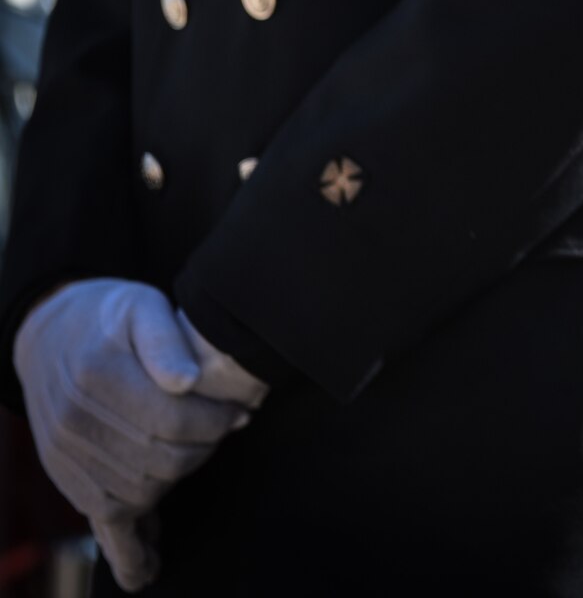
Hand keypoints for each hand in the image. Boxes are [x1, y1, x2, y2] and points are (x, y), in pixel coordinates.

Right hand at [13, 279, 252, 590]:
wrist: (50, 333)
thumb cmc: (108, 318)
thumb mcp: (141, 306)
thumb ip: (165, 340)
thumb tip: (186, 381)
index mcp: (97, 375)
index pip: (172, 421)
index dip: (216, 421)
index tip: (240, 412)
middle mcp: (75, 421)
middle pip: (161, 459)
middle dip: (206, 447)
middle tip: (227, 427)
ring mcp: (67, 455)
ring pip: (141, 491)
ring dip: (181, 477)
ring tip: (199, 450)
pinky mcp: (68, 477)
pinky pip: (101, 521)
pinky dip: (129, 549)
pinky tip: (149, 568)